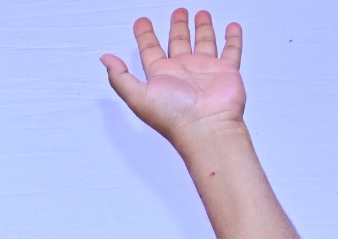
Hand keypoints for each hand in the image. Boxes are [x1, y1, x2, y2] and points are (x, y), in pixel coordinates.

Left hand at [104, 11, 246, 152]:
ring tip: (200, 14)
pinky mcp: (225, 71)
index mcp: (161, 76)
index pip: (150, 50)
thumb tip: (105, 59)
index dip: (145, 35)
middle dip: (177, 26)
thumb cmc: (173, 117)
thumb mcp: (137, 95)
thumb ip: (120, 77)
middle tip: (178, 12)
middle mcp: (182, 72)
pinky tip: (231, 27)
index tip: (141, 22)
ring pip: (203, 42)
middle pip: (178, 42)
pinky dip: (232, 38)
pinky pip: (231, 50)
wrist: (206, 127)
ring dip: (201, 28)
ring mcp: (204, 70)